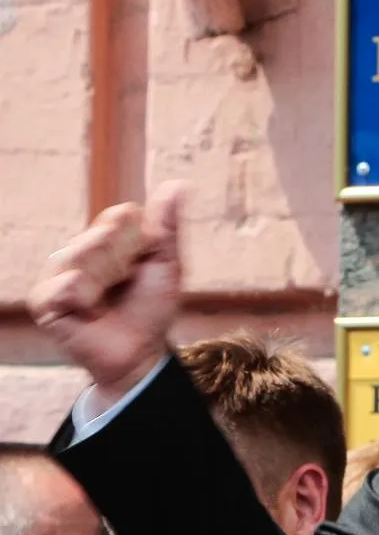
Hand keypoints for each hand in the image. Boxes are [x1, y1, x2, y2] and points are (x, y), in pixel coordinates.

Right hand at [27, 181, 187, 407]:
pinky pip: (66, 283)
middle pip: (104, 232)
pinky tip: (92, 308)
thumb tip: (177, 183)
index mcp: (105, 238)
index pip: (122, 214)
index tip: (144, 263)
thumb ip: (167, 226)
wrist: (140, 351)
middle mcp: (78, 251)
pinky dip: (85, 294)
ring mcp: (58, 274)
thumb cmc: (151, 307)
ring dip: (108, 277)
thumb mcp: (167, 264)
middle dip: (126, 261)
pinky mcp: (45, 300)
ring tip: (108, 298)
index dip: (141, 240)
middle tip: (126, 285)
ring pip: (83, 254)